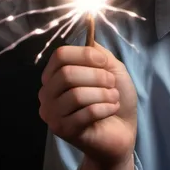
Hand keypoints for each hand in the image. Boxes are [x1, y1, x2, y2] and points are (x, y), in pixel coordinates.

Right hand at [38, 43, 137, 168]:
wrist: (122, 129)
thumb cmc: (114, 96)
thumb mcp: (111, 68)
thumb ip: (98, 53)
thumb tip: (89, 38)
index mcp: (56, 74)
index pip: (61, 55)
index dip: (86, 55)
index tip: (105, 62)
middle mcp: (48, 92)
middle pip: (67, 74)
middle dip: (98, 76)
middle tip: (112, 83)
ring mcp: (52, 113)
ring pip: (76, 94)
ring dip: (104, 94)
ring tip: (113, 98)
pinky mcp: (62, 131)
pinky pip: (85, 113)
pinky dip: (105, 108)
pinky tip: (111, 109)